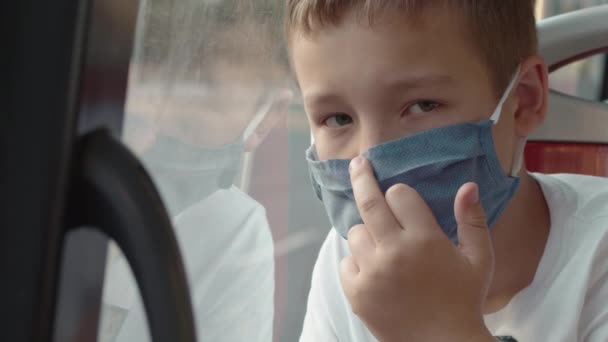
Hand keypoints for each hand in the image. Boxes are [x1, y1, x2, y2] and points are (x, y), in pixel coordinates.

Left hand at [340, 156, 495, 341]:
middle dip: (361, 177)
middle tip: (357, 163)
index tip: (401, 199)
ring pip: (356, 232)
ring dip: (367, 233)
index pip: (399, 194)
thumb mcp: (478, 260)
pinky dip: (357, 262)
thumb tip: (467, 185)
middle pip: (368, 201)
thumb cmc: (463, 300)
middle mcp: (395, 251)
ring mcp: (372, 272)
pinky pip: (346, 261)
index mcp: (425, 239)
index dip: (401, 194)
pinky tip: (375, 272)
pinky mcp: (356, 292)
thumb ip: (473, 221)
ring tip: (385, 249)